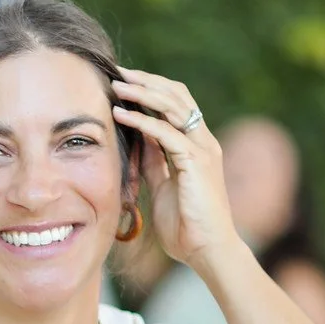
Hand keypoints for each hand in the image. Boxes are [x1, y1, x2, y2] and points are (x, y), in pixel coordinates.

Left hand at [111, 68, 238, 270]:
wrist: (207, 250)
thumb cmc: (186, 224)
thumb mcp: (162, 185)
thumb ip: (153, 161)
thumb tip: (137, 140)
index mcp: (197, 145)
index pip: (176, 103)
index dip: (151, 89)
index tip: (124, 83)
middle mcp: (203, 141)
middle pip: (177, 96)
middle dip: (147, 82)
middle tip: (118, 73)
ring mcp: (203, 150)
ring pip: (173, 107)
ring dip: (143, 94)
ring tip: (117, 86)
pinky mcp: (197, 163)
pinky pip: (166, 134)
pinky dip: (142, 122)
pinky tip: (122, 115)